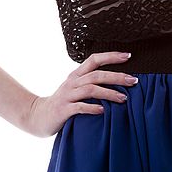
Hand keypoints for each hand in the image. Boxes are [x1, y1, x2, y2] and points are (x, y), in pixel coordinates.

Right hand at [21, 52, 138, 137]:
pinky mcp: (63, 110)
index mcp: (76, 75)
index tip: (129, 55)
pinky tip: (103, 110)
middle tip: (134, 81)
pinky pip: (79, 107)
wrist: (38, 116)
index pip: (94, 59)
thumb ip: (90, 83)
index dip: (111, 56)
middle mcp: (72, 82)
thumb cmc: (62, 102)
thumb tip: (118, 81)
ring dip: (108, 93)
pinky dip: (92, 107)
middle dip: (116, 76)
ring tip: (123, 98)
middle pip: (96, 75)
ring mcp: (67, 96)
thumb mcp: (75, 88)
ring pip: (90, 89)